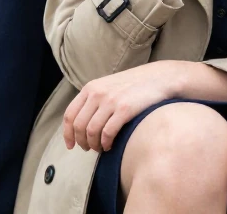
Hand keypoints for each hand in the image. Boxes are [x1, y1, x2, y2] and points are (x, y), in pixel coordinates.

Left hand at [63, 61, 183, 152]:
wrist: (159, 78)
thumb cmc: (134, 85)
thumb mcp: (108, 86)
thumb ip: (94, 99)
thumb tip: (82, 123)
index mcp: (91, 88)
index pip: (70, 114)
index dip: (67, 133)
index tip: (70, 145)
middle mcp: (97, 94)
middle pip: (79, 126)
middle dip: (81, 142)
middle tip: (88, 149)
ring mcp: (111, 101)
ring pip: (91, 131)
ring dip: (93, 145)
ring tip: (100, 149)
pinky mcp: (124, 109)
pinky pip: (107, 133)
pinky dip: (106, 143)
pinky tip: (109, 146)